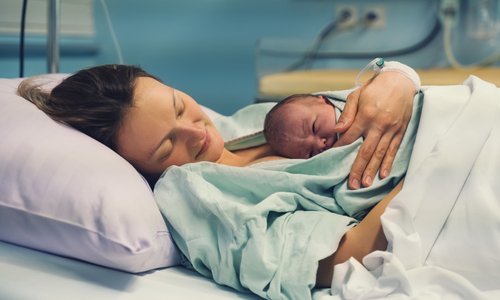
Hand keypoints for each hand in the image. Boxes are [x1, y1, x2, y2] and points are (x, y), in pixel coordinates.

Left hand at [333, 71, 415, 188]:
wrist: (400, 81)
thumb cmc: (375, 88)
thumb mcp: (357, 95)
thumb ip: (347, 114)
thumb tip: (336, 130)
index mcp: (366, 115)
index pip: (350, 137)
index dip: (340, 148)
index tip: (332, 159)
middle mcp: (379, 125)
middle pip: (366, 151)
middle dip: (358, 169)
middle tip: (352, 184)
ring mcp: (392, 129)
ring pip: (380, 154)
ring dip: (372, 170)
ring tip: (366, 184)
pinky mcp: (401, 131)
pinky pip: (394, 150)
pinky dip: (388, 163)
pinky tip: (383, 174)